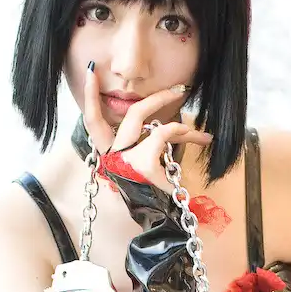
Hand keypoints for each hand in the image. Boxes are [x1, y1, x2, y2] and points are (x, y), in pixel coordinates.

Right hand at [83, 65, 211, 193]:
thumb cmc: (148, 197)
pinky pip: (164, 135)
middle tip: (178, 89)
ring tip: (196, 113)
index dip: (89, 96)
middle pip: (130, 113)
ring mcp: (125, 158)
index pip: (92, 120)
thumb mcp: (140, 171)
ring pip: (149, 120)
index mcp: (108, 155)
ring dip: (173, 111)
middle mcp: (112, 154)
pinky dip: (184, 133)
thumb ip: (141, 149)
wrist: (156, 220)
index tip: (90, 71)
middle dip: (156, 97)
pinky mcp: (142, 162)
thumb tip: (159, 129)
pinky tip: (201, 138)